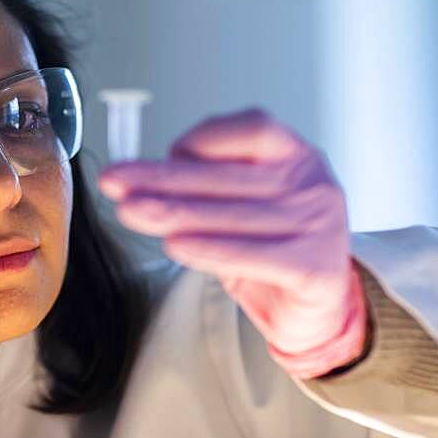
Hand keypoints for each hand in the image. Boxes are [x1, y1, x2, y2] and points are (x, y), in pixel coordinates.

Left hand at [99, 108, 366, 378]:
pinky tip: (176, 245)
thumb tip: (141, 176)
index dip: (203, 138)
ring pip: (232, 216)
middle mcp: (312, 184)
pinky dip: (209, 250)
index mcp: (294, 156)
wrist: (314, 308)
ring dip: (174, 213)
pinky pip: (253, 256)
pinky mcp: (315, 269)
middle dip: (163, 179)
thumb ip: (203, 184)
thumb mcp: (238, 203)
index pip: (252, 128)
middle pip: (227, 177)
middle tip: (117, 182)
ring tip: (132, 212)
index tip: (163, 154)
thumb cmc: (269, 246)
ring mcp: (319, 226)